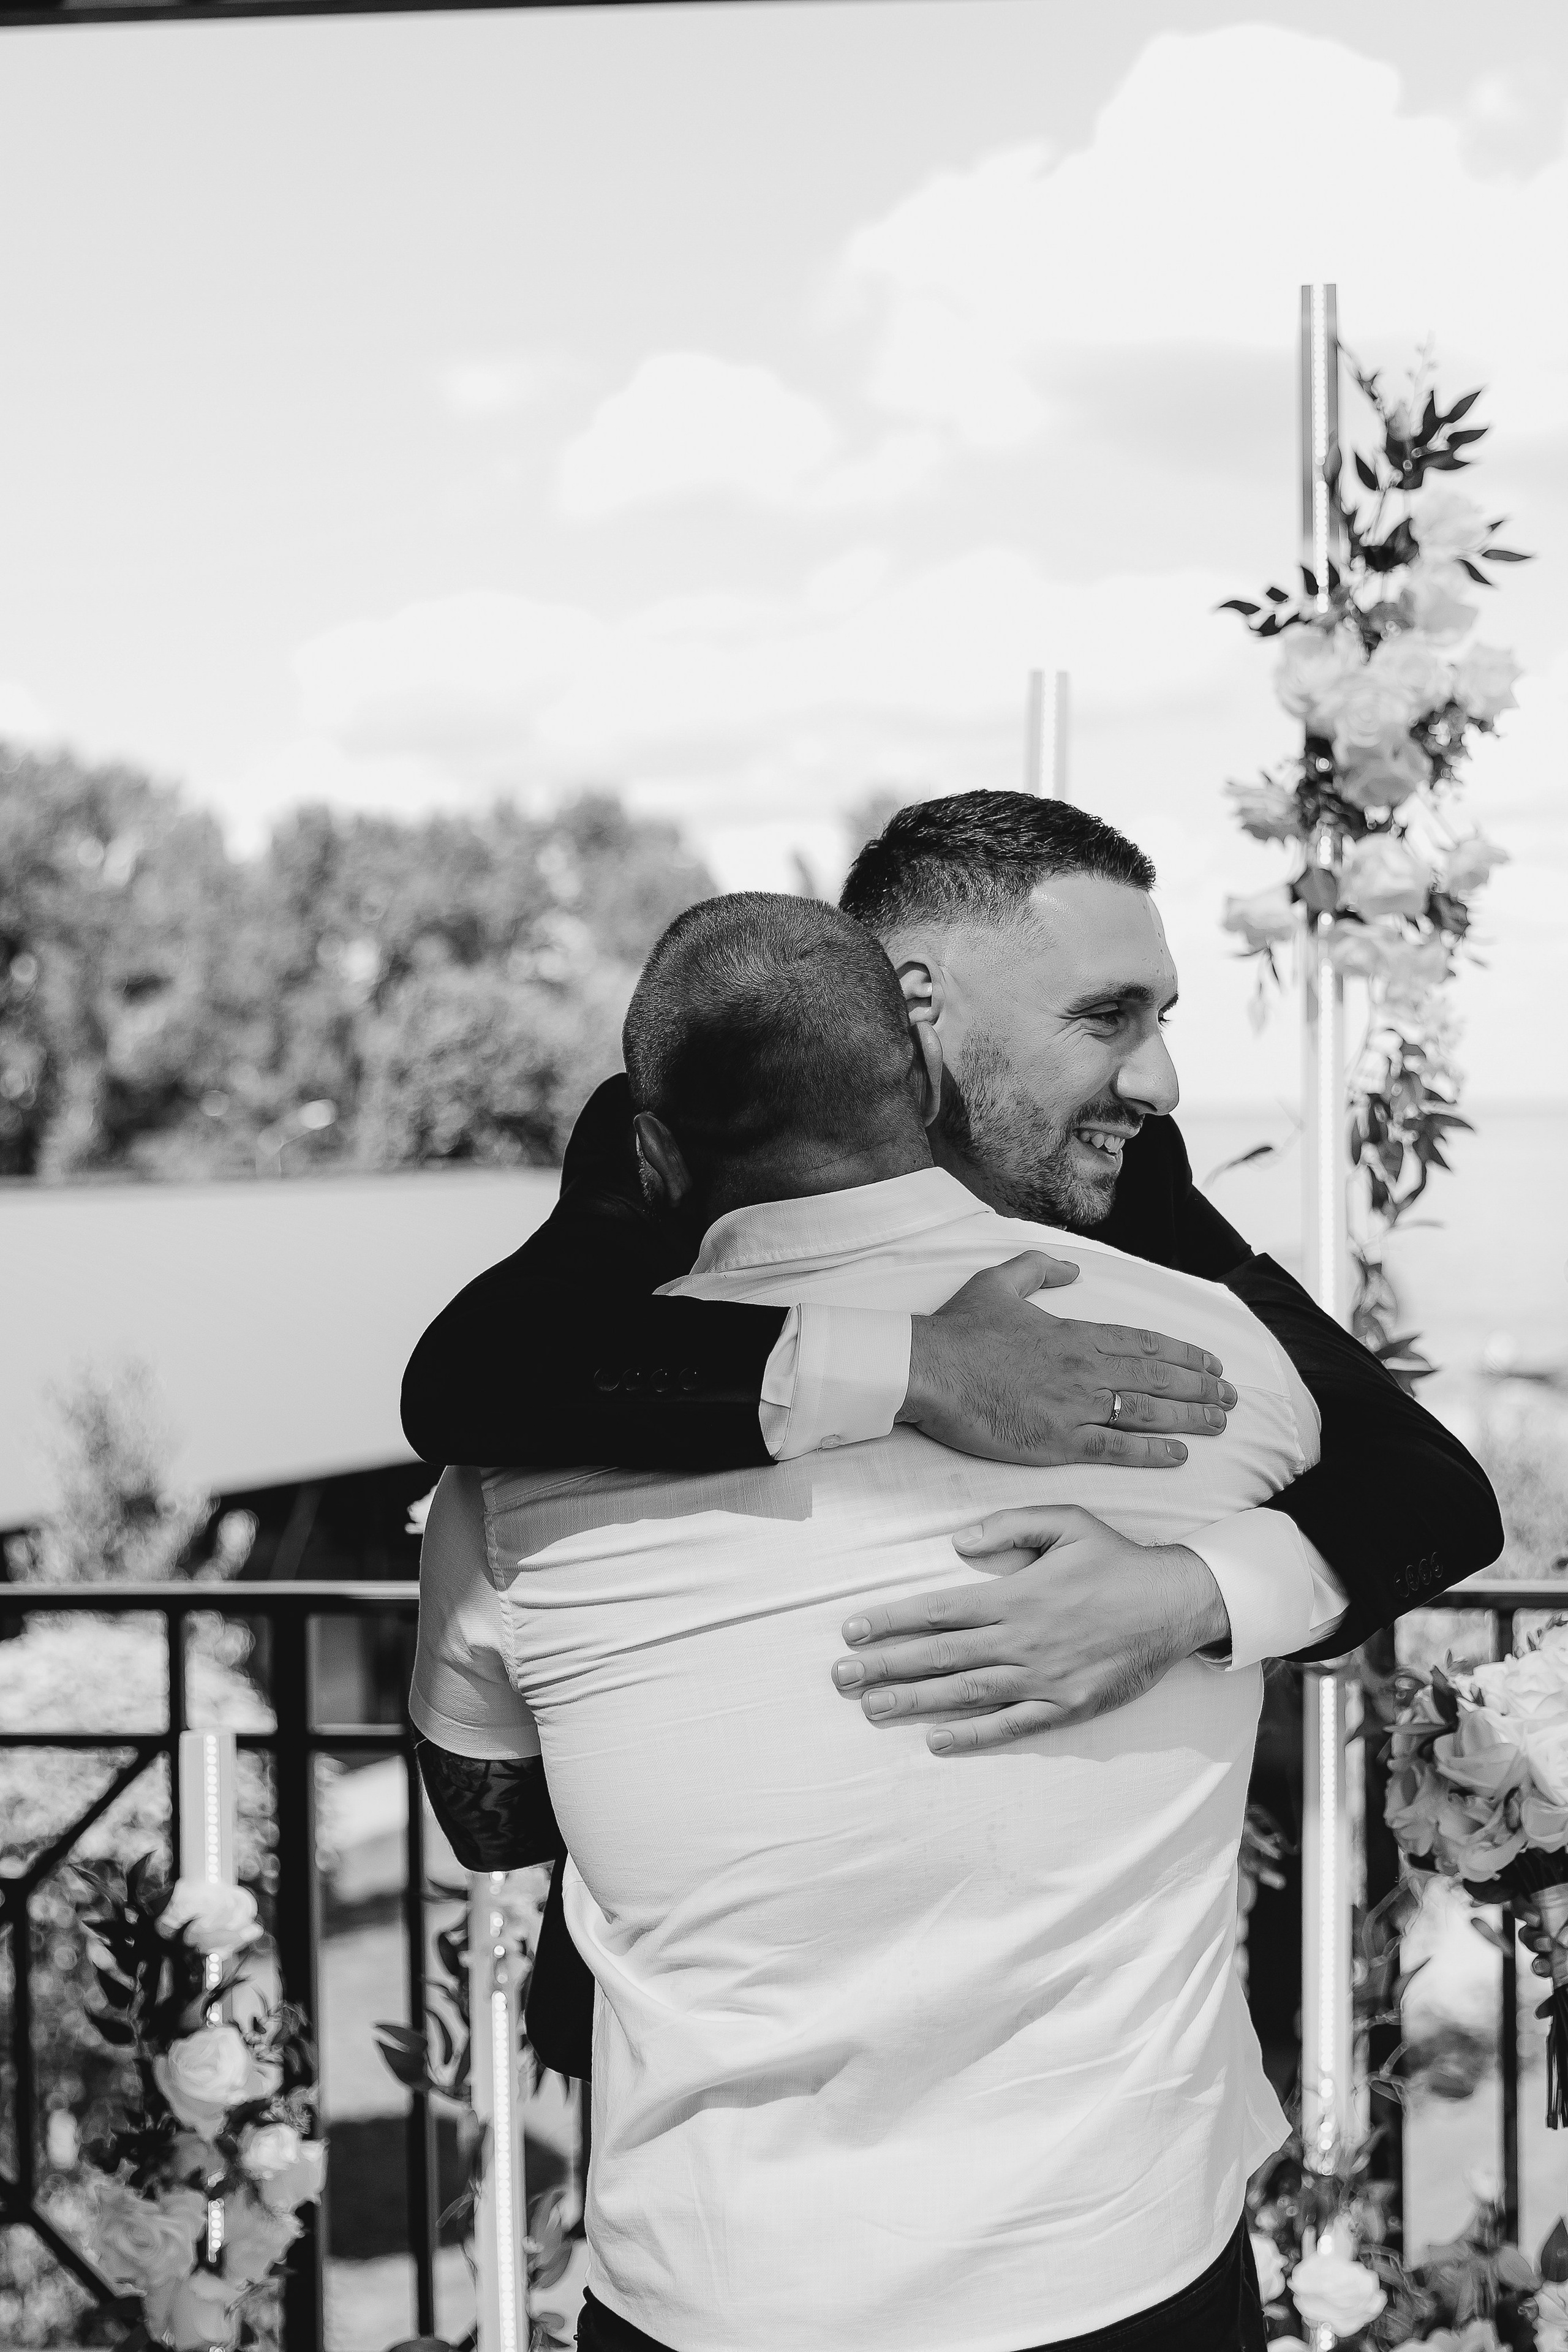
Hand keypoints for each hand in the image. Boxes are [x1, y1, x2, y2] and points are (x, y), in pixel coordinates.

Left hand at [831, 1504, 1229, 1753]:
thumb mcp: (1067, 1520)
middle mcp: (1022, 1640)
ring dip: (915, 1702)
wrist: (1177, 1603)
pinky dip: (973, 1736)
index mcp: (1016, 1595)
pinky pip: (1011, 1725)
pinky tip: (937, 1741)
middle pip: (940, 1656)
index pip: (938, 1610)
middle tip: (841, 1679)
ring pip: (966, 1693)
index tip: (852, 1632)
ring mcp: (1043, 1679)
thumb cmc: (1117, 1559)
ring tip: (871, 1709)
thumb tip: (956, 1543)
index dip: (891, 1622)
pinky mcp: (1066, 1707)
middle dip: (886, 1667)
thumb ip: (1009, 1526)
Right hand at [897, 1253, 1236, 1469]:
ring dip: (1189, 1417)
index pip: (1145, 1343)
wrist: (929, 1369)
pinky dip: (1151, 1452)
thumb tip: (1072, 1267)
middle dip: (1201, 1388)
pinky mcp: (1057, 1441)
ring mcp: (1074, 1407)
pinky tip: (1179, 1455)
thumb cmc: (960, 1330)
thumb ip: (1039, 1269)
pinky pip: (1116, 1449)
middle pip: (1158, 1378)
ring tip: (1219, 1424)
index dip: (1184, 1355)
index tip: (1211, 1364)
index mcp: (1075, 1334)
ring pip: (1147, 1413)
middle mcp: (1085, 1369)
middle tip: (1231, 1398)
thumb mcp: (998, 1281)